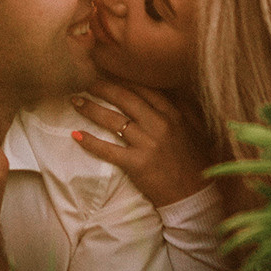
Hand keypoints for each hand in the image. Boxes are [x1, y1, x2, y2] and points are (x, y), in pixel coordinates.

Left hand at [71, 80, 216, 207]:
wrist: (194, 196)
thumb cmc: (193, 163)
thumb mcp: (192, 130)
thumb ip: (178, 110)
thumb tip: (164, 92)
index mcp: (173, 114)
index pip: (143, 89)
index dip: (122, 80)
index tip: (108, 74)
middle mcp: (160, 125)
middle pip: (124, 98)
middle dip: (102, 88)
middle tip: (87, 83)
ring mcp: (148, 144)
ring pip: (113, 120)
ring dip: (91, 109)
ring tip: (76, 101)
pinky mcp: (137, 164)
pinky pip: (108, 150)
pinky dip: (90, 142)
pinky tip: (76, 135)